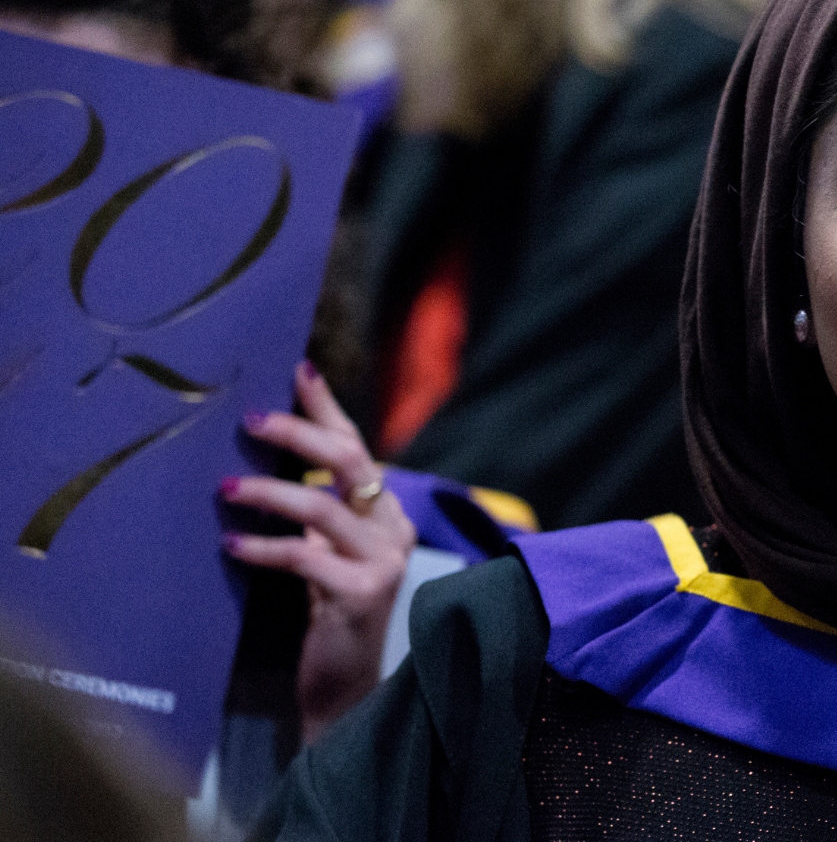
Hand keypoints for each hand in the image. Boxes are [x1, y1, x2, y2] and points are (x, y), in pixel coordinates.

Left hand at [220, 361, 415, 743]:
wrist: (343, 686)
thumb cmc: (325, 612)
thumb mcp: (322, 550)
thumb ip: (313, 511)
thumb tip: (264, 453)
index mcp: (384, 513)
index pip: (357, 447)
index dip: (328, 408)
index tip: (299, 369)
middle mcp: (392, 529)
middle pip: (352, 462)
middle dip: (301, 433)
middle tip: (251, 420)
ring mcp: (383, 562)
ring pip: (325, 507)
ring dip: (270, 493)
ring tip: (226, 488)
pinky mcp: (362, 594)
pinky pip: (306, 558)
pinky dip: (266, 547)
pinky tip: (233, 545)